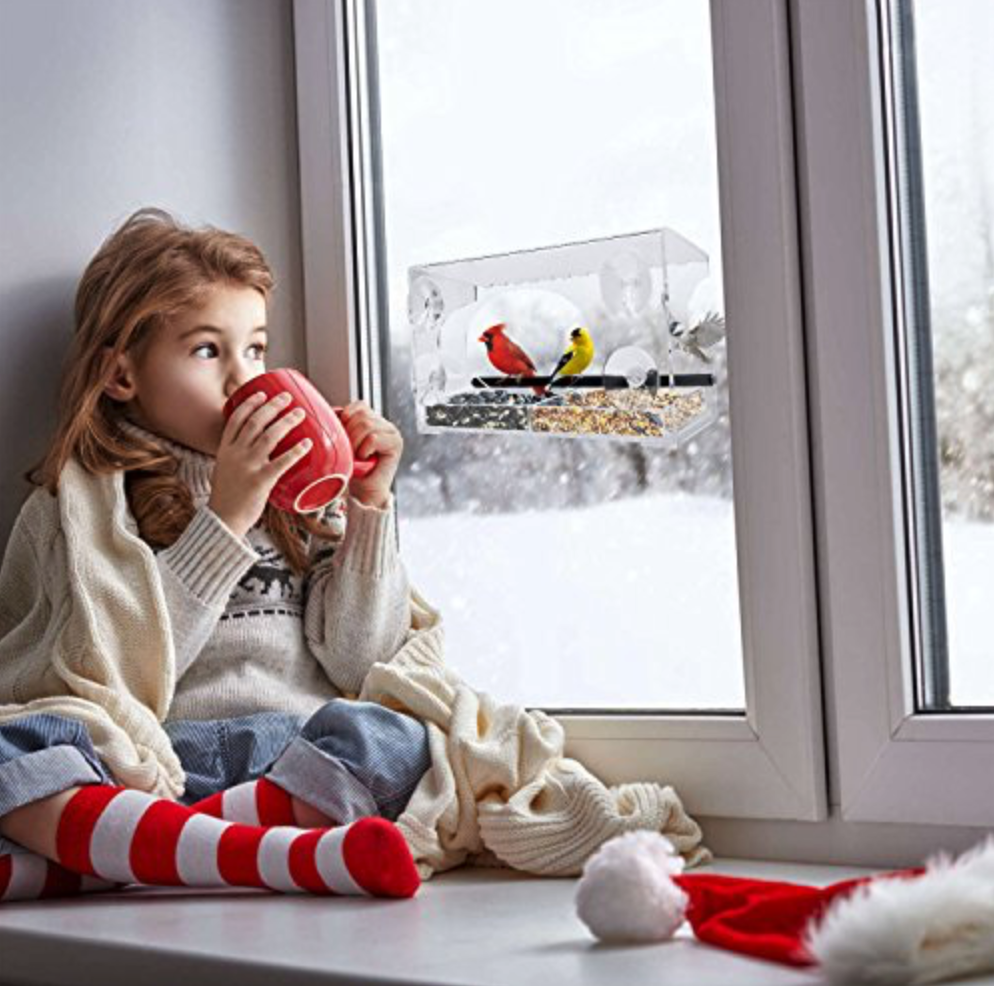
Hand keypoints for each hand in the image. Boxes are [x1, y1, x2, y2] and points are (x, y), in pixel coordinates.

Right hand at [207, 391, 312, 537]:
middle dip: (272, 406)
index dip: (249, 404)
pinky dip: (296, 451)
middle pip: (255, 422)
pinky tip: (307, 443)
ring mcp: (247, 466)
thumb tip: (253, 448)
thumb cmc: (226, 497)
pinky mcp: (260, 480)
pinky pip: (282, 461)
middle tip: (286, 398)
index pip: (235, 420)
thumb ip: (236, 457)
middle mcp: (235, 454)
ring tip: (300, 414)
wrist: (222, 521)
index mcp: (224, 450)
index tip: (261, 394)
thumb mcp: (224, 470)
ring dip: (287, 422)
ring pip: (269, 436)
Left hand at [339, 400, 402, 508]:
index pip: (359, 406)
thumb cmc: (352, 469)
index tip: (343, 437)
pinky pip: (373, 438)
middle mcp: (385, 424)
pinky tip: (365, 458)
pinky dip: (364, 450)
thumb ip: (342, 425)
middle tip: (349, 450)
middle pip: (362, 414)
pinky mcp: (396, 443)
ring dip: (355, 443)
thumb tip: (331, 411)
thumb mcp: (343, 442)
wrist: (364, 492)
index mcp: (373, 420)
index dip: (346, 418)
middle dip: (349, 433)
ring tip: (357, 455)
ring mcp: (392, 432)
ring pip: (367, 425)